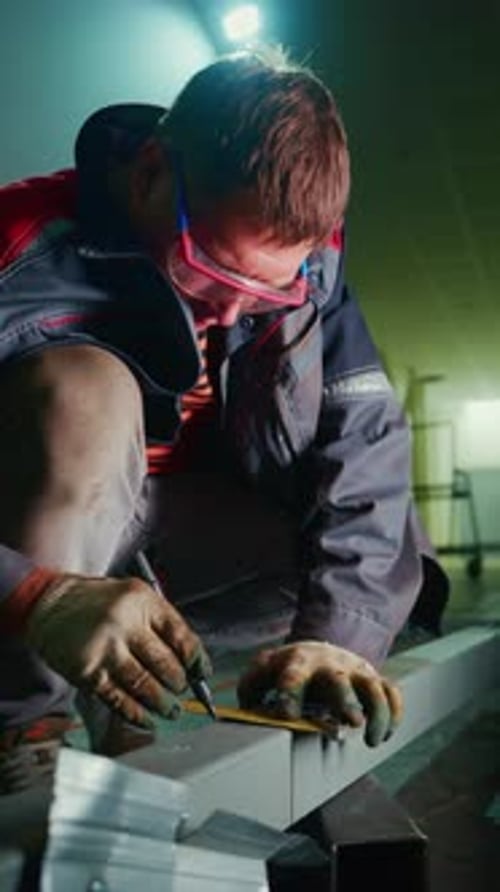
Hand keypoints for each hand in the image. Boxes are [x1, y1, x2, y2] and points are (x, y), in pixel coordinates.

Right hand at [25, 574, 210, 727]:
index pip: (181, 635)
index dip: (196, 659)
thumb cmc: (94, 601)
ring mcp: (106, 649)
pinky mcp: (88, 673)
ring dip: (163, 703)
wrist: (48, 605)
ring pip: (145, 685)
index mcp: (142, 601)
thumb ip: (159, 621)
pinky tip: (146, 718)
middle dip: (180, 683)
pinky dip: (136, 713)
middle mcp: (125, 624)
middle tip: (183, 690)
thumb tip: (187, 657)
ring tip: (171, 710)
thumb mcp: (132, 595)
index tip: (201, 672)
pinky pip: (119, 700)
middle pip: (166, 664)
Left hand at [237, 641, 402, 746]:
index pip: (292, 675)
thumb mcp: (265, 669)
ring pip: (372, 686)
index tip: (287, 715)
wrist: (321, 650)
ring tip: (372, 740)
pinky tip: (386, 734)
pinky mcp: (374, 679)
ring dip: (377, 711)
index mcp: (298, 662)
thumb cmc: (290, 668)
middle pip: (338, 680)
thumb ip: (251, 686)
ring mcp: (354, 671)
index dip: (290, 693)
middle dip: (345, 700)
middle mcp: (329, 665)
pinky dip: (394, 712)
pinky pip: (391, 692)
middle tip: (351, 723)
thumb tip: (246, 708)